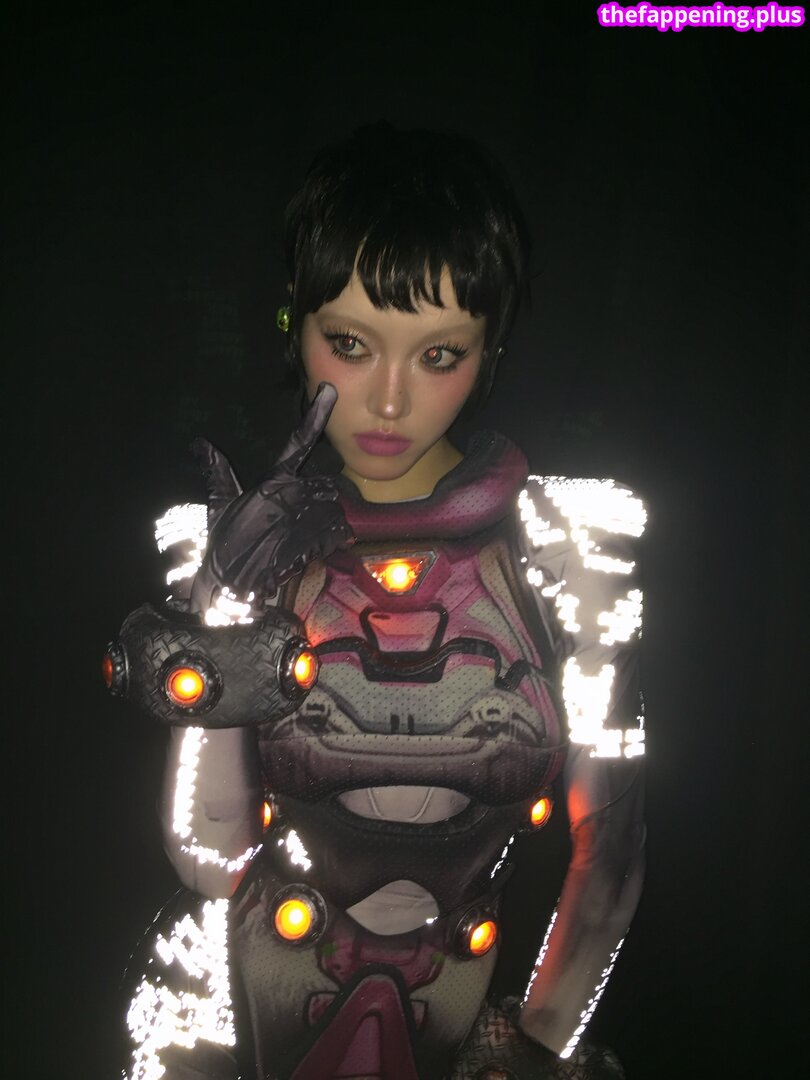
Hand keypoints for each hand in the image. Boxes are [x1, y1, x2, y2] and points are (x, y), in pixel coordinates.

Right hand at [190, 383, 352, 613]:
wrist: (232, 583)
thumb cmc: (225, 543)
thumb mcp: (220, 504)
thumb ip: (217, 472)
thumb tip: (200, 444)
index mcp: (272, 481)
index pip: (298, 442)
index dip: (315, 415)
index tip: (329, 391)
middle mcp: (292, 496)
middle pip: (325, 482)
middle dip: (318, 495)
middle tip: (300, 513)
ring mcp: (306, 520)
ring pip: (334, 506)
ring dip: (327, 517)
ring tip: (305, 531)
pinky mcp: (315, 544)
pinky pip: (339, 532)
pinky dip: (335, 536)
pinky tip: (322, 543)